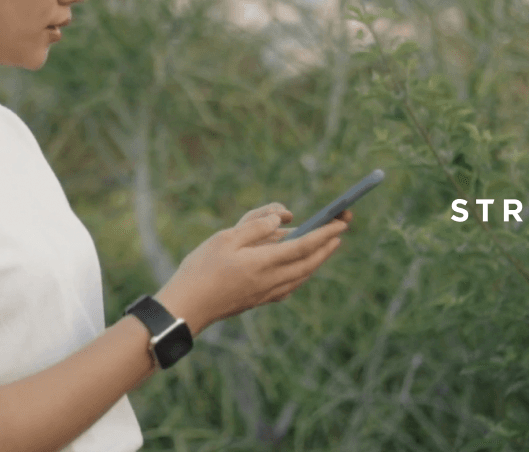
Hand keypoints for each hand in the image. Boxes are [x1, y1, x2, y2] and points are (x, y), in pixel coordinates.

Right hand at [155, 203, 353, 335]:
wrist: (186, 308)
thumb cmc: (200, 269)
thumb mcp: (225, 238)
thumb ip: (256, 226)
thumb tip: (282, 220)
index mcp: (263, 263)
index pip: (304, 246)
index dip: (325, 233)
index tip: (342, 222)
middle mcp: (271, 281)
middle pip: (309, 262)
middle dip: (327, 245)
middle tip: (341, 229)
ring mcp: (266, 294)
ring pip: (302, 276)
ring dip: (318, 260)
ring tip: (327, 246)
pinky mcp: (258, 301)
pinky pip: (290, 285)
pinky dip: (302, 273)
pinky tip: (301, 270)